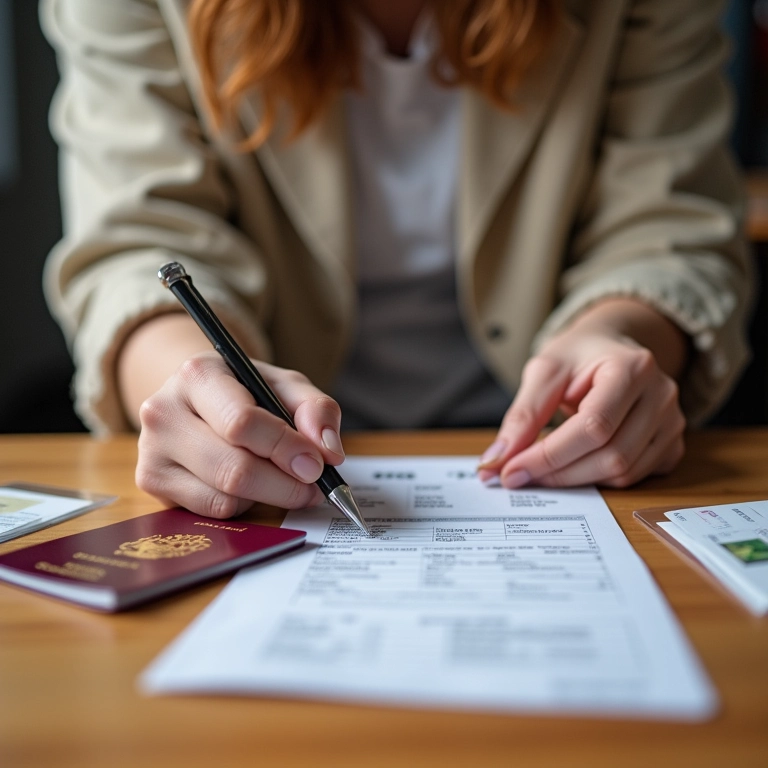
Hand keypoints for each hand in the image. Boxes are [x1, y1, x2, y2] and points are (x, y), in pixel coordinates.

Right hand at [135, 352, 344, 517]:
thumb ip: (315, 409)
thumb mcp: (285, 386)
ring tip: (282, 479)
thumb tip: (328, 452)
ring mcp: (151, 450)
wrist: (196, 398)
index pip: (241, 423)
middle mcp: (163, 411)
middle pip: (233, 468)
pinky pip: (211, 510)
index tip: (317, 464)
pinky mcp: (151, 481)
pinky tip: (250, 485)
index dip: (285, 448)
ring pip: (224, 495)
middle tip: (313, 486)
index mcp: (197, 374)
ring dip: (266, 495)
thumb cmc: (245, 391)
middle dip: (284, 484)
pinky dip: (242, 504)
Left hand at [478, 323, 685, 488]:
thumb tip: (498, 460)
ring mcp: (673, 422)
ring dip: (575, 480)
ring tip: (541, 468)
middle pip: (612, 456)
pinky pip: (635, 477)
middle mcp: (662, 395)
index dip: (549, 456)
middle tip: (517, 475)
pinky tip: (573, 464)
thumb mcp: (544, 371)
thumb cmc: (577, 357)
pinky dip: (598, 480)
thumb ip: (522, 416)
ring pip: (624, 473)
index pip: (593, 427)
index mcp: (633, 367)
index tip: (510, 471)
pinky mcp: (672, 445)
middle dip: (558, 473)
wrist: (609, 347)